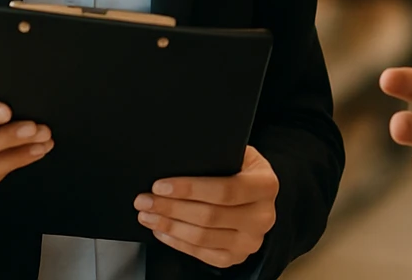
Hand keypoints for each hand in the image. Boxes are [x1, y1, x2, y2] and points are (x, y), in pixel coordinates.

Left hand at [135, 145, 279, 268]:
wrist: (259, 196)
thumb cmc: (243, 171)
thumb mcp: (239, 155)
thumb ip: (217, 156)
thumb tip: (178, 157)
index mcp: (265, 185)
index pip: (225, 190)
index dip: (190, 189)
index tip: (161, 185)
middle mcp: (262, 217)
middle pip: (209, 216)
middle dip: (171, 207)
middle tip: (145, 200)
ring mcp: (249, 241)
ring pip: (202, 237)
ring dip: (169, 225)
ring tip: (148, 214)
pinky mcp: (235, 257)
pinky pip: (201, 254)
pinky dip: (177, 242)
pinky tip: (162, 229)